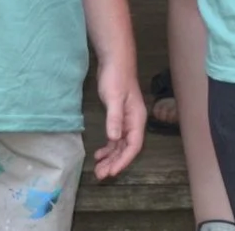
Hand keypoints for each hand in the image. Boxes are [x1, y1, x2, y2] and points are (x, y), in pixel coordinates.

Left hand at [92, 54, 146, 178]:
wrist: (114, 60)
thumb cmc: (116, 77)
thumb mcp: (113, 97)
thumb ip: (114, 118)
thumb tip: (114, 138)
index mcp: (137, 118)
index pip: (133, 145)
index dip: (123, 160)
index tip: (111, 171)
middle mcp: (133, 122)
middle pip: (127, 148)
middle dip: (115, 162)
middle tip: (100, 175)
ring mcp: (126, 120)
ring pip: (120, 145)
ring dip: (110, 157)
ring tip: (98, 169)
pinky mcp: (117, 117)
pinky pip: (115, 138)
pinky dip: (108, 147)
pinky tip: (99, 154)